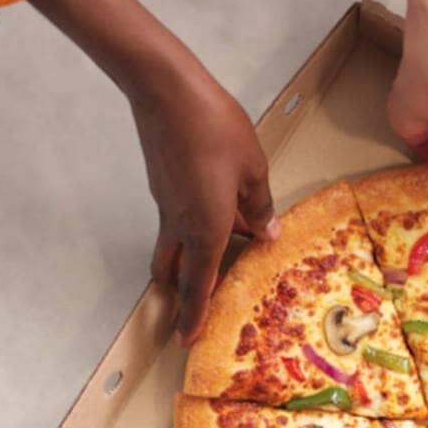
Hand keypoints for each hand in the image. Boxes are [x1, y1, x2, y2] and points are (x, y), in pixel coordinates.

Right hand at [133, 74, 279, 343]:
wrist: (165, 88)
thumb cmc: (214, 127)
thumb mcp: (253, 169)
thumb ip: (260, 207)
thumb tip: (266, 233)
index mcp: (207, 228)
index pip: (199, 285)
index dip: (193, 315)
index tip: (186, 340)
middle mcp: (180, 224)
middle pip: (175, 273)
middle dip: (181, 298)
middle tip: (188, 316)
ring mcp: (166, 205)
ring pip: (174, 248)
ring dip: (186, 264)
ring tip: (212, 266)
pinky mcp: (162, 186)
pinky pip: (176, 223)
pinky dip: (192, 233)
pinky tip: (220, 217)